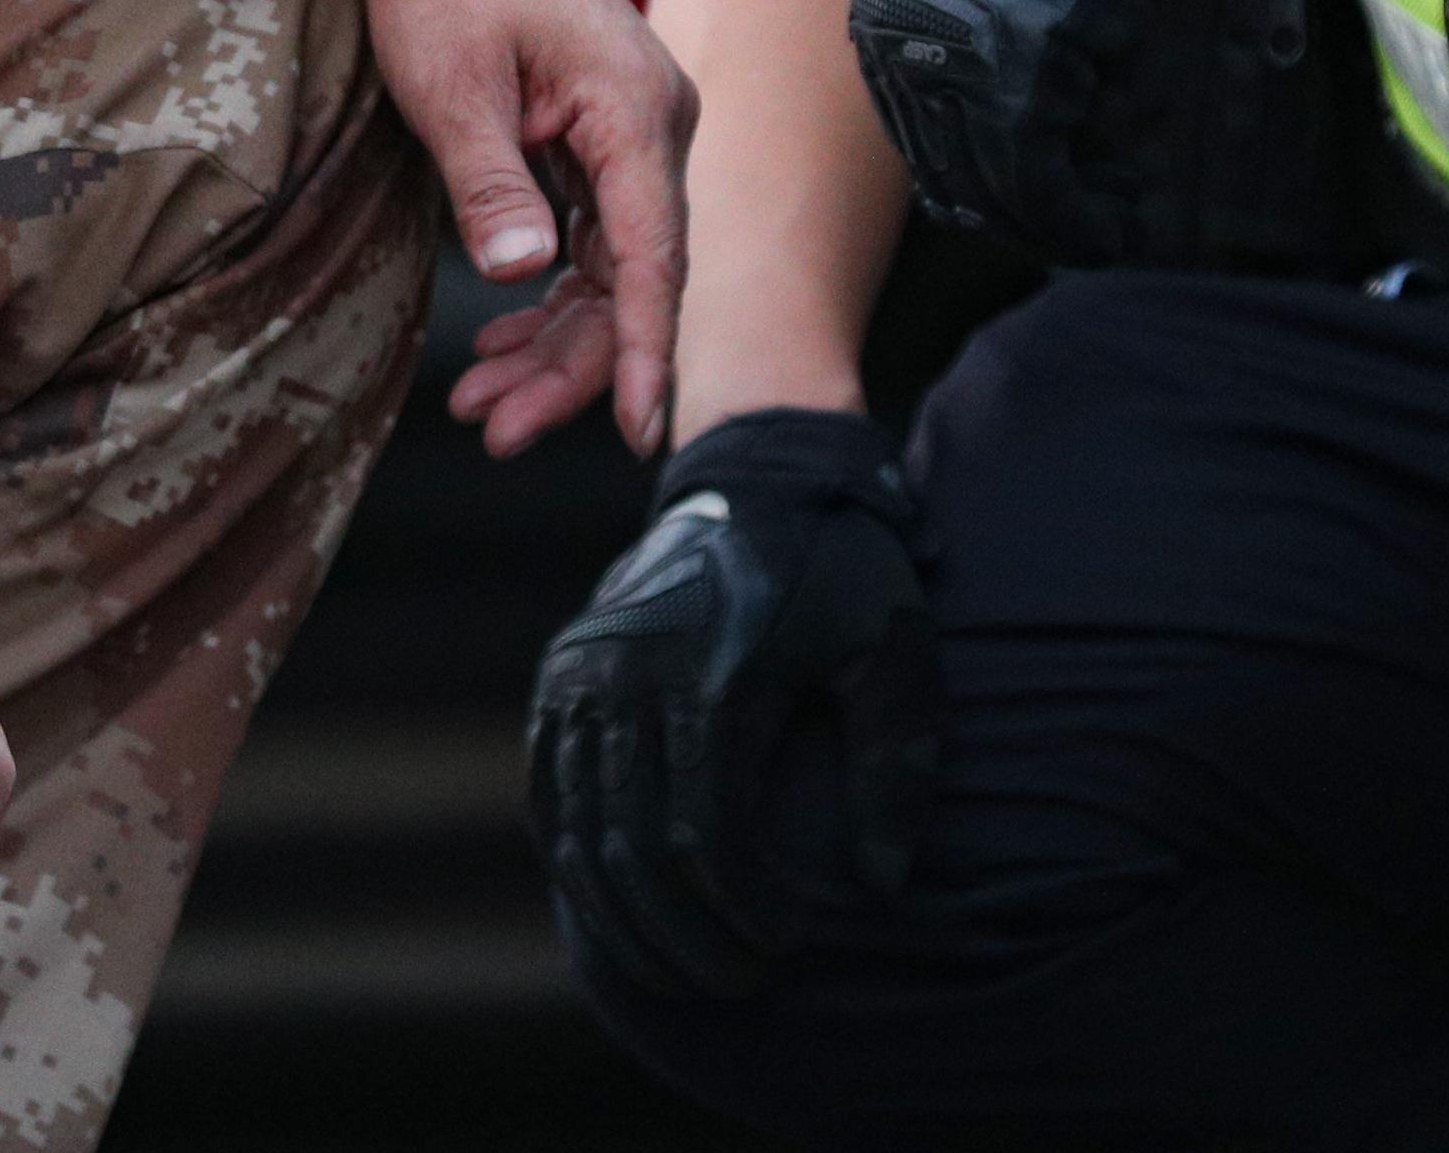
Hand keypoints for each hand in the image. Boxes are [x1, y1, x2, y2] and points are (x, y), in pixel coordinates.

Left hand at [344, 0, 696, 453]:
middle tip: (493, 431)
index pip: (652, 256)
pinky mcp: (595, 125)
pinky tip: (503, 340)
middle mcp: (652, 120)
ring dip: (555, 339)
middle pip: (633, 274)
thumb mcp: (450, 86)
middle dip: (572, 365)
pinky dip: (549, 289)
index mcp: (633, 108)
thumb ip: (492, 187)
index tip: (637, 434)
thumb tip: (528, 277)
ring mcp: (628, 123)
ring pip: (610, 262)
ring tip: (481, 407)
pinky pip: (591, 230)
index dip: (642, 352)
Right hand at [527, 408, 940, 1000]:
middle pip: (635, 843)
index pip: (706, 833)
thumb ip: (898, 764)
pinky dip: (575, 856)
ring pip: (581, 826)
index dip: (738, 910)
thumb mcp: (894, 648)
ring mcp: (584, 666)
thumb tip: (879, 883)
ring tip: (670, 973)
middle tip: (730, 983)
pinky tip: (612, 907)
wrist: (758, 464)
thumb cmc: (842, 564)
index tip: (781, 946)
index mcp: (713, 667)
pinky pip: (550, 785)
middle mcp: (630, 666)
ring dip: (619, 913)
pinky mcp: (565, 668)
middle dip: (680, 932)